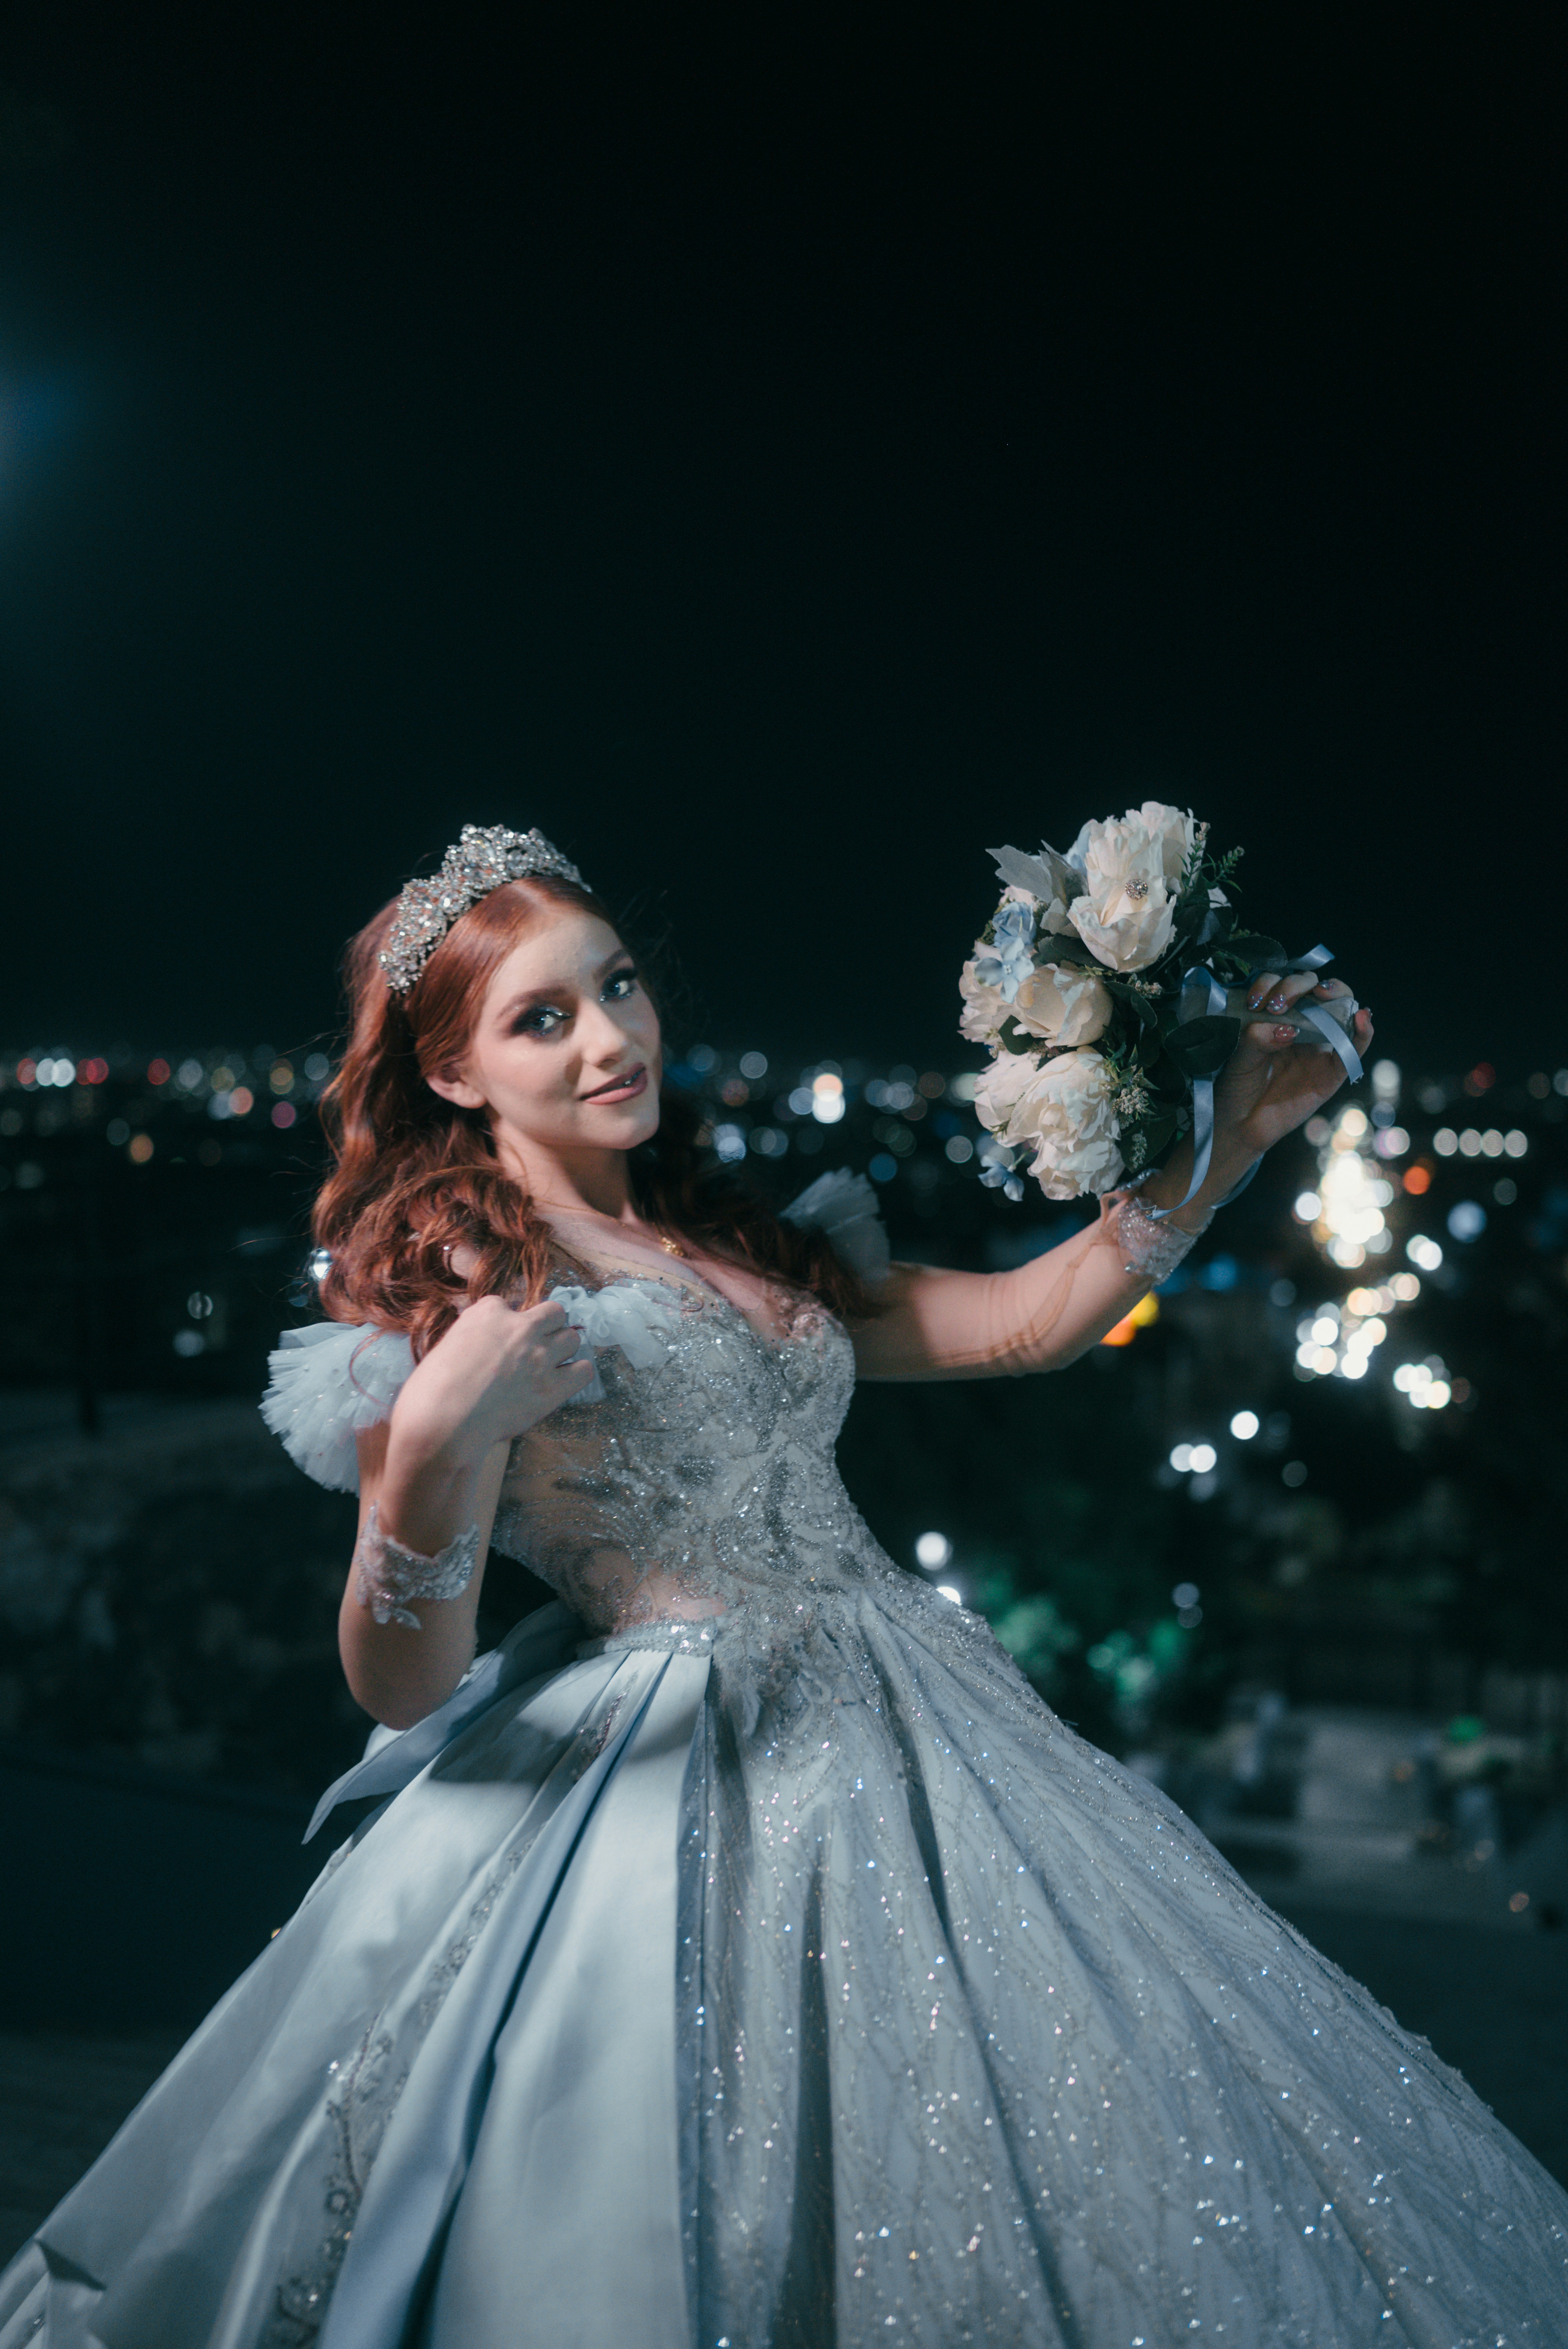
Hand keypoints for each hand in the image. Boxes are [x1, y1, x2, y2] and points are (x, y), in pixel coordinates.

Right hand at [391, 1295, 594, 1464]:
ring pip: (572, 1338)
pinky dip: (577, 1374)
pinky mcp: (553, 1387)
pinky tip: (565, 1382)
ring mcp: (540, 1356)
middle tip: (535, 1347)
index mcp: (487, 1312)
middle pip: (553, 1313)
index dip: (505, 1325)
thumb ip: (471, 1340)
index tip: (498, 1343)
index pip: (506, 1305)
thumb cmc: (429, 1391)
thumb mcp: (446, 1347)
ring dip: (563, 1349)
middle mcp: (520, 1327)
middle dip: (547, 1326)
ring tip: (549, 1366)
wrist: (442, 1424)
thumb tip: (482, 1349)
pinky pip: (584, 1371)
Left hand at [1210, 973, 1374, 1161]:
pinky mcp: (1333, 1071)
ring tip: (1324, 994)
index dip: (1273, 984)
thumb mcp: (1239, 1057)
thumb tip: (1285, 1029)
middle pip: (1313, 988)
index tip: (1256, 1001)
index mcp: (1276, 1016)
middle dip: (1298, 986)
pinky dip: (1363, 1033)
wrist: (1239, 1124)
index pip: (1284, 984)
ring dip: (1337, 995)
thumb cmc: (1237, 1085)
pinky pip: (1355, 1050)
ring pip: (1340, 1009)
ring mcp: (1319, 1046)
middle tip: (1279, 1004)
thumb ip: (1256, 1039)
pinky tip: (1362, 1018)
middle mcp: (1301, 1024)